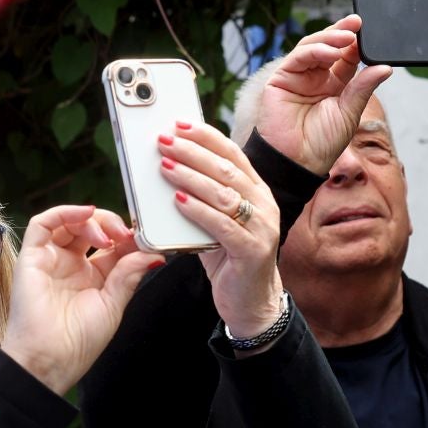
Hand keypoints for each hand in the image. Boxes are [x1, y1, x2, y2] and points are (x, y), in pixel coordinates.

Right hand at [0, 205, 162, 394]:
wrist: (49, 360)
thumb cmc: (77, 343)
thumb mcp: (113, 306)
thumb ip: (128, 276)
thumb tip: (152, 255)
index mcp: (92, 278)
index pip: (113, 246)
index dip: (129, 238)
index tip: (146, 238)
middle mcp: (71, 265)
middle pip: (92, 229)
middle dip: (113, 226)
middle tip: (128, 235)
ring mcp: (51, 259)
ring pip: (70, 222)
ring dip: (94, 220)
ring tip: (110, 235)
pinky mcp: (32, 256)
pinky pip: (44, 224)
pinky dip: (65, 212)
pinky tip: (87, 213)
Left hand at [156, 120, 284, 336]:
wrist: (251, 303)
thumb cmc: (228, 259)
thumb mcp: (214, 222)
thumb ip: (200, 198)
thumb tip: (167, 169)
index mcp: (256, 191)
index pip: (232, 154)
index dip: (205, 136)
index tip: (179, 124)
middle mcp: (264, 204)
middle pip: (226, 169)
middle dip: (192, 151)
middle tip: (164, 141)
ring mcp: (262, 227)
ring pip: (224, 193)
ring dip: (191, 177)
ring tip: (165, 166)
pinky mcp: (252, 251)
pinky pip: (222, 225)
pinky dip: (198, 211)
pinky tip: (178, 201)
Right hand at [252, 14, 393, 175]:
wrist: (297, 162)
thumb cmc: (322, 144)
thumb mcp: (350, 112)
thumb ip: (363, 87)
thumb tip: (385, 68)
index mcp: (335, 85)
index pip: (347, 57)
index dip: (357, 43)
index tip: (370, 32)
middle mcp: (316, 78)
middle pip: (330, 46)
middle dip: (343, 32)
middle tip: (358, 24)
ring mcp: (298, 76)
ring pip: (313, 46)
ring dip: (330, 38)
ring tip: (348, 37)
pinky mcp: (281, 79)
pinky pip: (298, 57)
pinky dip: (315, 50)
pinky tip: (330, 52)